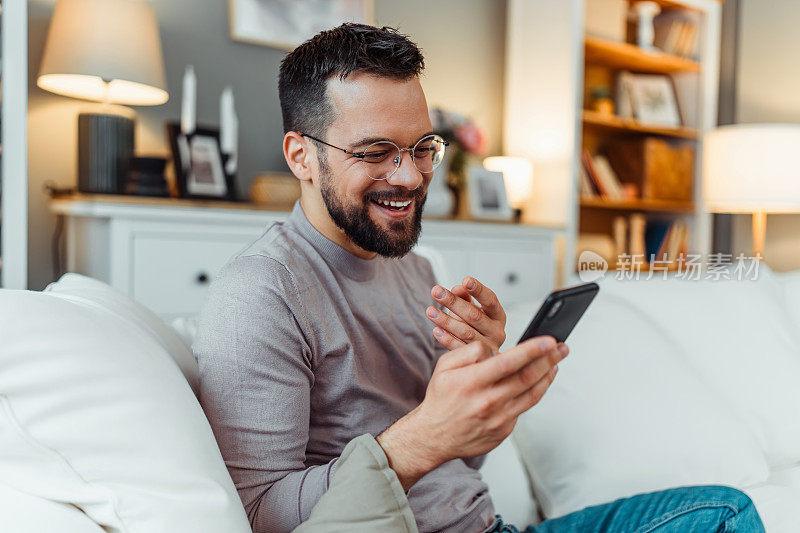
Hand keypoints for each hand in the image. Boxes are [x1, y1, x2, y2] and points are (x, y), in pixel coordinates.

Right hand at [376, 336, 567, 489]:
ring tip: (557, 363)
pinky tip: (539, 381)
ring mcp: (498, 419)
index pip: (510, 362)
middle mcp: (488, 401)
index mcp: (473, 382)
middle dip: (549, 359)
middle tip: (563, 347)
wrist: (433, 436)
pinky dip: (534, 393)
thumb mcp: (444, 367)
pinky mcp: (504, 431)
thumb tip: (495, 350)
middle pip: (528, 377)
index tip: (550, 340)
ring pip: (532, 394)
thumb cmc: (440, 398)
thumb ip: (469, 352)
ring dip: (548, 376)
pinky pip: (523, 408)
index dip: (533, 350)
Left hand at [426, 277, 506, 350]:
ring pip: (465, 332)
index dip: (479, 290)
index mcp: (498, 316)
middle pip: (474, 315)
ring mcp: (487, 346)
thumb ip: (466, 298)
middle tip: (437, 291)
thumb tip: (457, 289)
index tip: (466, 280)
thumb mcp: (474, 309)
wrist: (482, 354)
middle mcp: (497, 331)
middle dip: (453, 302)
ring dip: (446, 320)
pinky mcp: (476, 360)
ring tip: (430, 311)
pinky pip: (458, 347)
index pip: (490, 300)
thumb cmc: (478, 326)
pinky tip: (436, 330)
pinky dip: (446, 338)